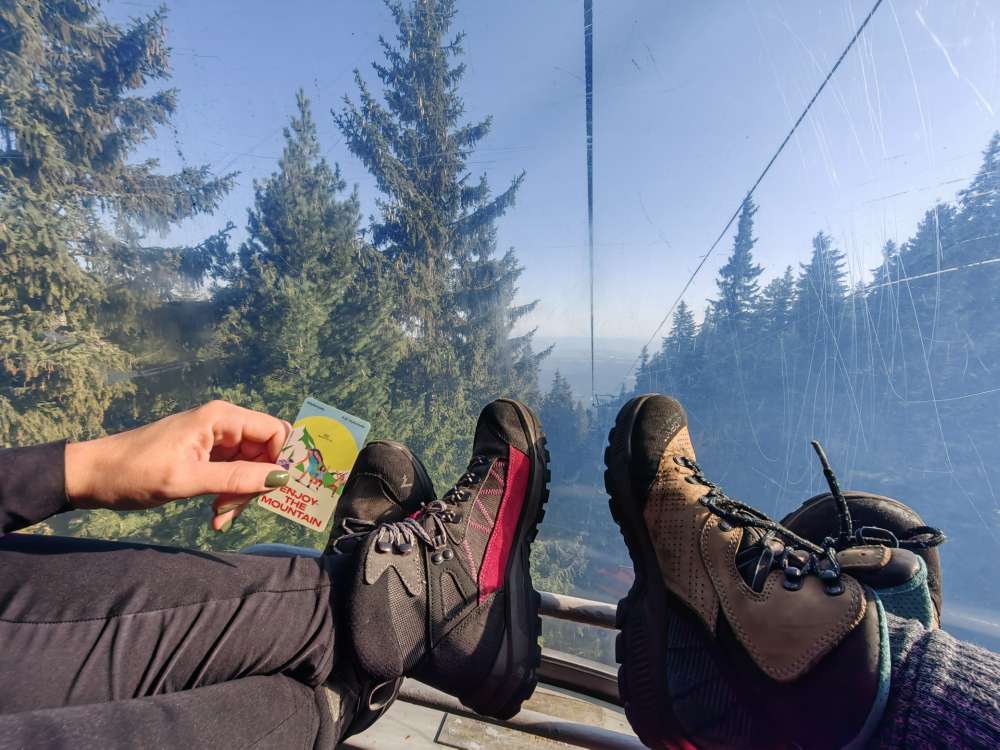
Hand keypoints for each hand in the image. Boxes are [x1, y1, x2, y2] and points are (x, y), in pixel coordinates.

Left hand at [65, 400, 290, 531]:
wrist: (93, 476)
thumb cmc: (135, 472)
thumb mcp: (187, 479)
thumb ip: (237, 478)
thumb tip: (282, 478)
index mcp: (221, 418)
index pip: (275, 431)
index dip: (281, 460)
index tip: (270, 491)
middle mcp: (223, 424)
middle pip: (265, 452)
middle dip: (257, 483)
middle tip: (233, 509)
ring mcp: (215, 440)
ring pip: (251, 467)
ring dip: (241, 494)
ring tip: (218, 517)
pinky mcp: (206, 456)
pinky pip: (233, 474)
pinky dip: (229, 494)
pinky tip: (215, 514)